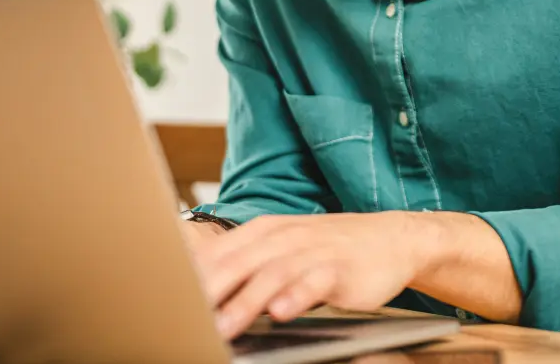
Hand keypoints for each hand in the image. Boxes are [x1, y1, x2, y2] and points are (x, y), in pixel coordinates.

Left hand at [194, 212, 434, 338]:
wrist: (391, 238)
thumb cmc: (330, 248)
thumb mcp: (285, 248)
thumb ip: (247, 264)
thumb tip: (203, 287)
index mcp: (266, 231)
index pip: (221, 253)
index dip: (193, 278)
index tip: (169, 301)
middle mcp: (286, 237)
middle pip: (239, 263)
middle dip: (211, 291)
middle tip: (187, 318)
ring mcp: (314, 251)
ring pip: (273, 275)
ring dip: (247, 302)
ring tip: (225, 327)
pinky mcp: (341, 269)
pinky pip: (315, 282)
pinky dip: (298, 296)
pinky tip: (282, 311)